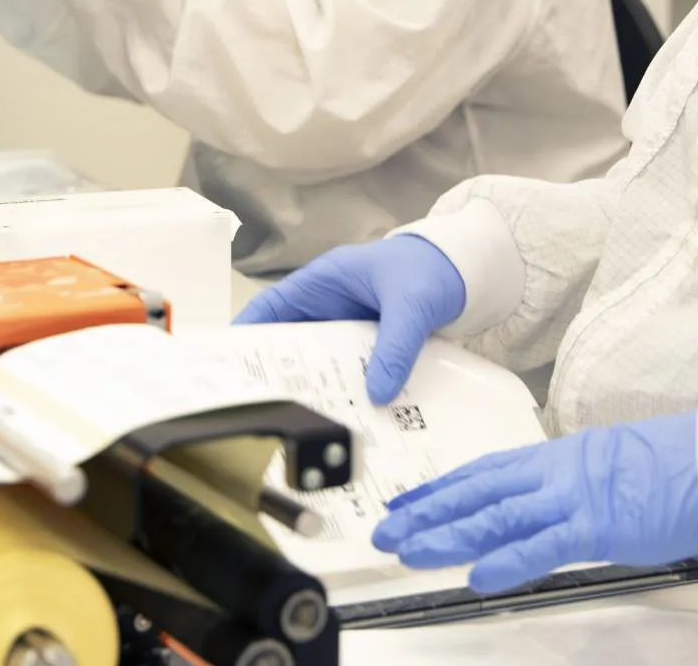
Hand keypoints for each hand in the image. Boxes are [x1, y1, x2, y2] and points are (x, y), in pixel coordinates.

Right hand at [234, 236, 464, 403]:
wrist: (468, 271)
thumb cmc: (429, 270)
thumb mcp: (410, 304)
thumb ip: (395, 346)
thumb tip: (377, 394)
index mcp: (323, 282)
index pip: (272, 307)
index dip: (247, 332)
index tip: (228, 365)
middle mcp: (329, 307)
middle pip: (291, 342)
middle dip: (279, 372)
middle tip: (264, 411)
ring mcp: (348, 329)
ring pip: (320, 362)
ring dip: (316, 387)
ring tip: (302, 426)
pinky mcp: (370, 348)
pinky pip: (350, 372)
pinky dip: (346, 392)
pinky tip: (346, 420)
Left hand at [372, 410, 697, 592]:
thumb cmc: (661, 468)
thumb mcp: (597, 469)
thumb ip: (559, 488)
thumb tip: (534, 509)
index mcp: (549, 459)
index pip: (479, 474)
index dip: (438, 489)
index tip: (404, 504)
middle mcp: (550, 473)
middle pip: (475, 493)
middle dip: (426, 513)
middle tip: (385, 533)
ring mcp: (570, 498)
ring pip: (495, 516)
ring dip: (448, 535)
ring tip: (410, 551)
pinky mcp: (596, 525)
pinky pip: (544, 544)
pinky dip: (508, 560)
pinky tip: (478, 576)